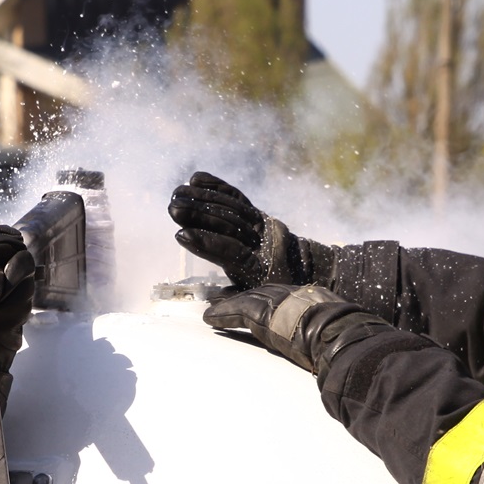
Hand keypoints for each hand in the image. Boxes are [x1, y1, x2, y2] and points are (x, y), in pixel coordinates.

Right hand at [168, 171, 328, 288]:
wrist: (310, 267)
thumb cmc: (277, 290)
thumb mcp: (261, 299)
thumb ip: (236, 299)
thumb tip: (211, 305)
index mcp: (259, 267)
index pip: (229, 252)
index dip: (206, 243)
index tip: (181, 235)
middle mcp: (261, 241)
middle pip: (227, 225)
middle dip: (199, 215)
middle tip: (173, 207)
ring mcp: (261, 224)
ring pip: (230, 208)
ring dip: (202, 198)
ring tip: (177, 192)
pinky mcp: (258, 213)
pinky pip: (237, 197)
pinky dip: (217, 187)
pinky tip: (197, 179)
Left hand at [204, 282, 394, 375]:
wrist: (345, 338)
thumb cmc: (351, 345)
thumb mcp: (344, 338)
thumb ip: (334, 341)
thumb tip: (336, 359)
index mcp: (318, 299)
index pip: (288, 297)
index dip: (271, 299)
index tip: (260, 302)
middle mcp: (298, 295)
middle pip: (265, 293)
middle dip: (246, 297)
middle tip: (228, 300)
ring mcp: (282, 302)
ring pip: (249, 300)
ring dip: (229, 305)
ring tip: (213, 311)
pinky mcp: (265, 313)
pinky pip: (238, 310)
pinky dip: (223, 314)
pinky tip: (209, 318)